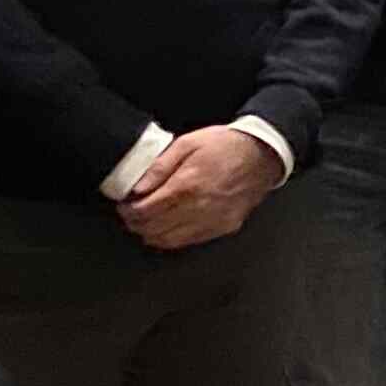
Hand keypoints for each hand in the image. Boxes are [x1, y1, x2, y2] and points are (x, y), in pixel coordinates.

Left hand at [118, 125, 282, 249]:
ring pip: (169, 241)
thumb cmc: (225, 146)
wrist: (262, 155)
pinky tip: (167, 228)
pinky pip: (189, 242)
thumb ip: (159, 167)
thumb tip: (137, 188)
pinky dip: (172, 238)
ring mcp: (211, 222)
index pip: (146, 210)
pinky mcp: (222, 228)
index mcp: (186, 186)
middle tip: (130, 214)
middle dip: (136, 224)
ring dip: (152, 234)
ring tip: (145, 222)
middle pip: (154, 229)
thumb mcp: (187, 144)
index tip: (124, 205)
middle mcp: (198, 208)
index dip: (129, 211)